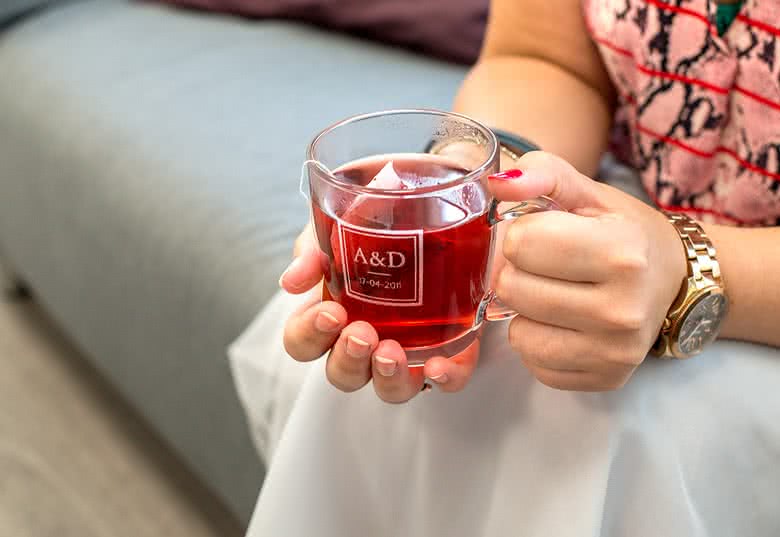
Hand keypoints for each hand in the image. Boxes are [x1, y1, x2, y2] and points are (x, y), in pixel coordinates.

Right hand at [279, 225, 479, 402]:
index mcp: (334, 309)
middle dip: (348, 359)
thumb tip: (292, 280)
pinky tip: (437, 365)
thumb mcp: (342, 219)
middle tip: (361, 333)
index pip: (304, 342)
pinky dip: (443, 378)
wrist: (439, 198)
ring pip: (389, 388)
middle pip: (342, 373)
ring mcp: (409, 347)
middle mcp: (368, 337)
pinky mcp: (454, 345)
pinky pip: (448, 379)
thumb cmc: (385, 214)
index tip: (329, 313)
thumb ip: (315, 245)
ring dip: (387, 377)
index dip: (309, 336)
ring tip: (391, 352)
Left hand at [489, 151, 686, 390]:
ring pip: (518, 335)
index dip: (524, 235)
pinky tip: (563, 324)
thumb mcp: (589, 193)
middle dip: (519, 272)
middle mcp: (622, 309)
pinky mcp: (606, 379)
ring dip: (525, 312)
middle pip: (513, 290)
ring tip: (555, 294)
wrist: (676, 282)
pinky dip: (539, 343)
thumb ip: (543, 174)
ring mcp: (616, 351)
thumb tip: (498, 183)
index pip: (522, 244)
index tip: (548, 235)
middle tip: (547, 267)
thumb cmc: (625, 233)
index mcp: (621, 251)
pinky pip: (536, 365)